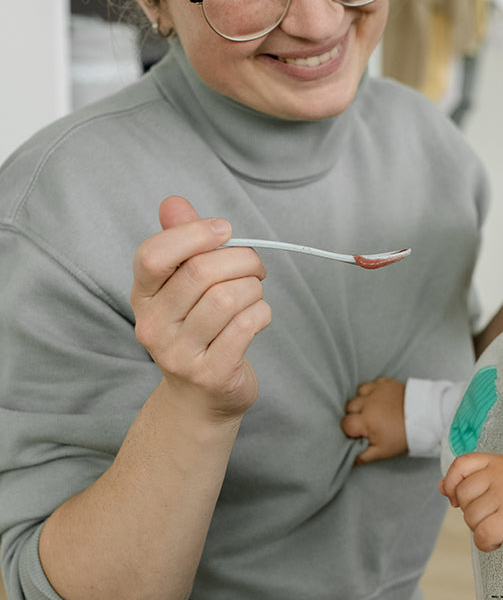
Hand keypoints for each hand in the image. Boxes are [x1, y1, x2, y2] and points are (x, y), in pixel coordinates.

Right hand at [130, 195, 269, 417]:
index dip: (193, 234)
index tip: (224, 230)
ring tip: (255, 294)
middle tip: (255, 267)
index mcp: (143, 296)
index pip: (153, 256)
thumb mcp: (183, 287)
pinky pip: (246, 325)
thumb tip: (173, 202)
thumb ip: (181, 243)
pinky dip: (262, 313)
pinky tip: (258, 316)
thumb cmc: (199, 330)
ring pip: (229, 298)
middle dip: (241, 260)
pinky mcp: (210, 372)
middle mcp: (154, 324)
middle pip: (201, 272)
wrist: (200, 398)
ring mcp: (178, 353)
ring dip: (254, 288)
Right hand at [341, 377, 407, 463]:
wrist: (427, 417)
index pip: (345, 424)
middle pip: (349, 406)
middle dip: (354, 415)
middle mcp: (367, 402)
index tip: (358, 434)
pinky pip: (373, 383)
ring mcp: (377, 389)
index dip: (349, 431)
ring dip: (362, 400)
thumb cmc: (404, 436)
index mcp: (365, 420)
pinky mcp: (387, 382)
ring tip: (372, 409)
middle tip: (366, 423)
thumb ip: (363, 456)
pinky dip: (373, 390)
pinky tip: (380, 398)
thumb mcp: (383, 451)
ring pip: (359, 392)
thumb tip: (349, 461)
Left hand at [439, 452, 502, 555]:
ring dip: (481, 527)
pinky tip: (499, 537)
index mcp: (498, 463)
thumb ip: (470, 480)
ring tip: (500, 522)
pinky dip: (487, 543)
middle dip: (471, 510)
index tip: (455, 498)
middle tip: (492, 512)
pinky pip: (480, 536)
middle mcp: (501, 476)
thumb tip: (442, 487)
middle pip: (463, 495)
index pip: (461, 464)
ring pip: (470, 518)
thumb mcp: (500, 480)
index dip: (452, 483)